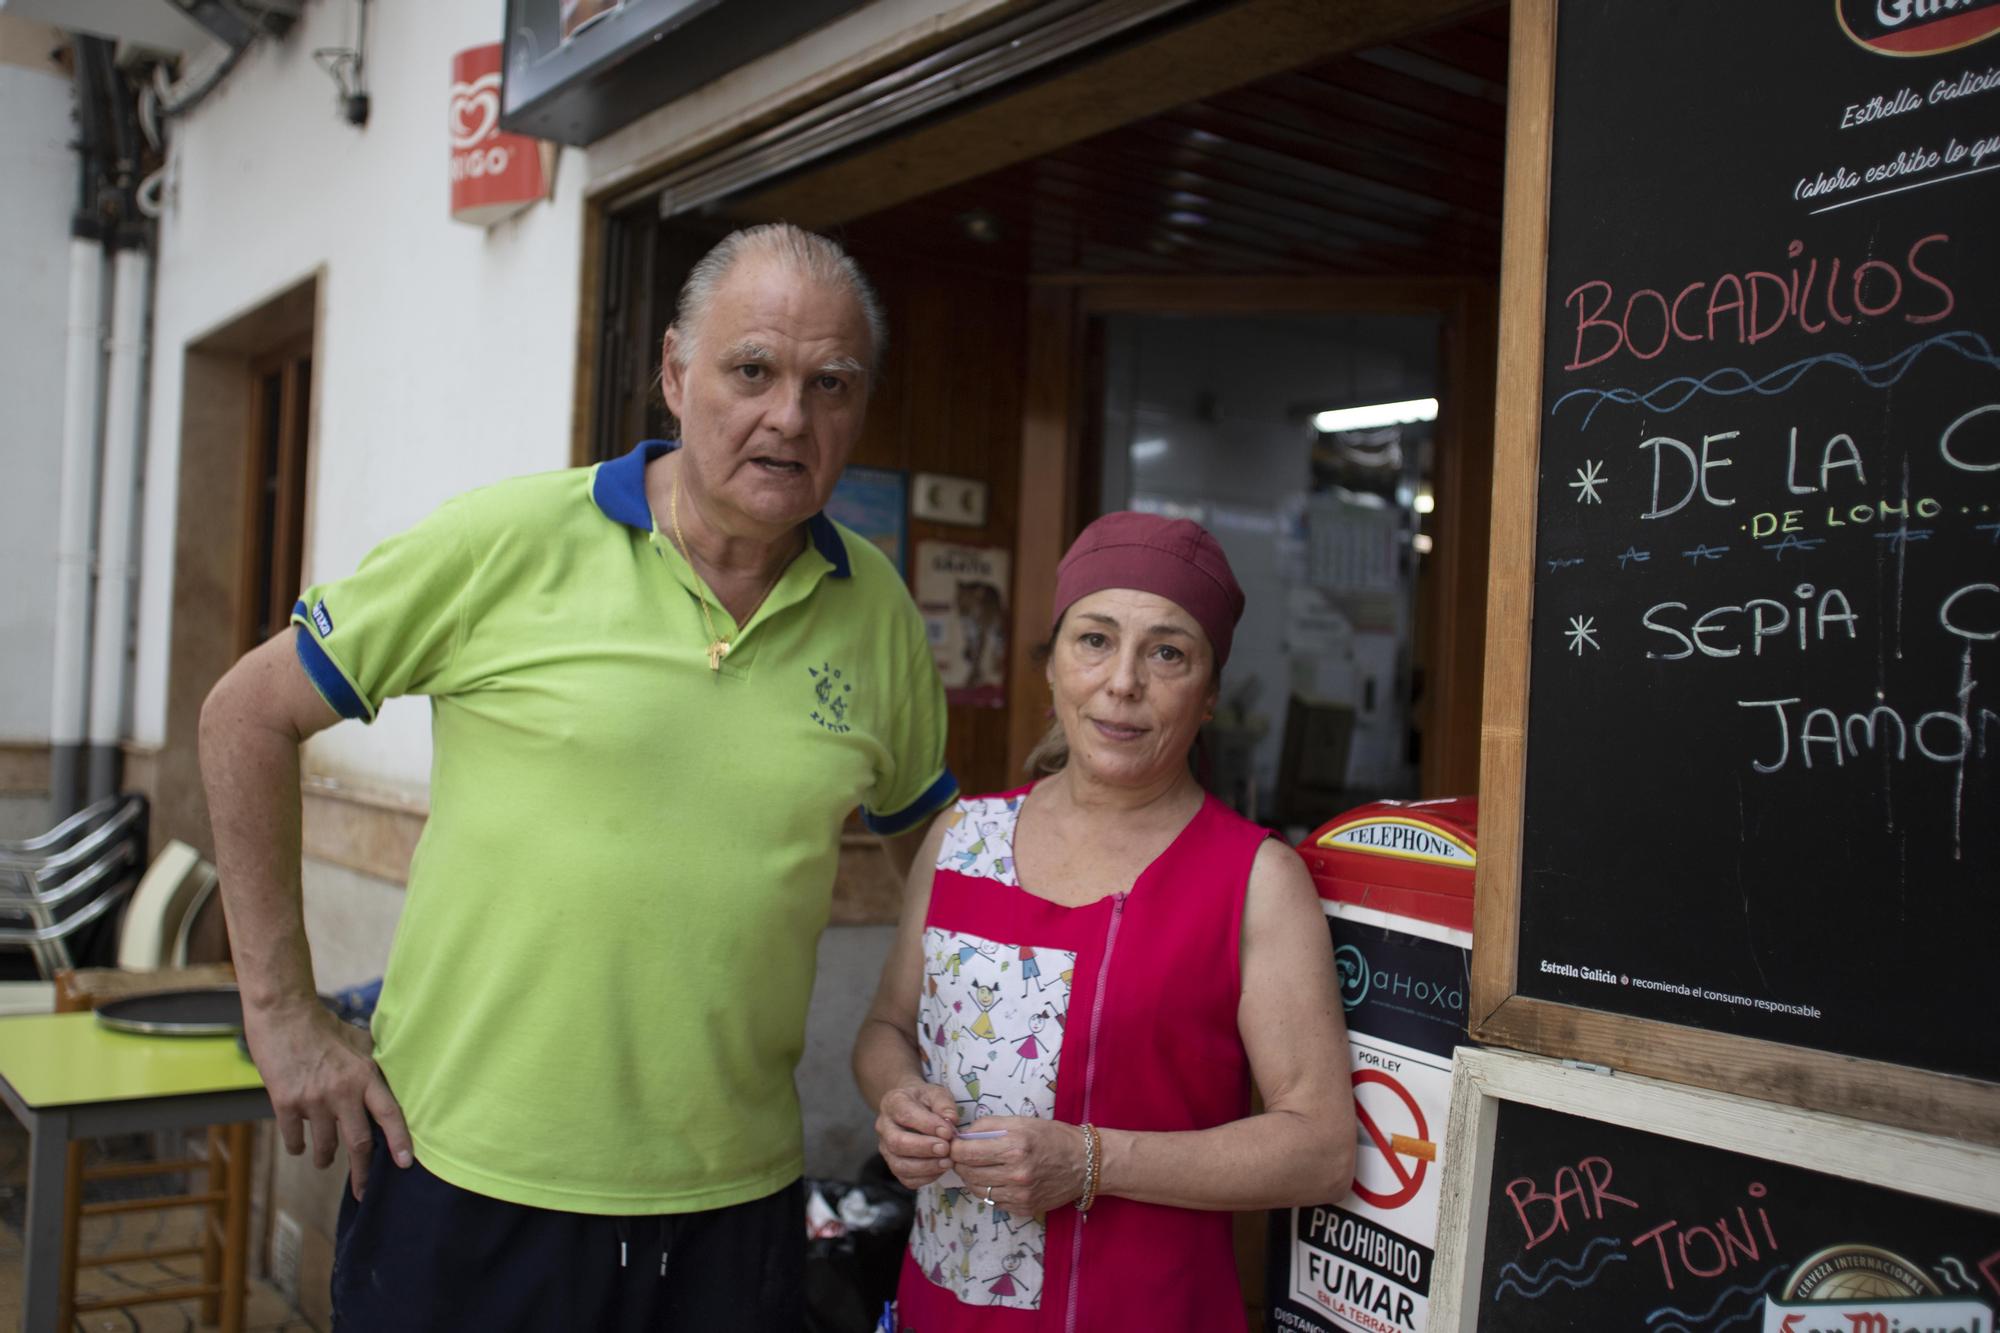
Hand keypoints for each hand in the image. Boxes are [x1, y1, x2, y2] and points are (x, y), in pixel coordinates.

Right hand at [243, 997, 411, 1200]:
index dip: (400, 1141)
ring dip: (325, 1159)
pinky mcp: (285, 1103)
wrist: (283, 1015)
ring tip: (325, 1160)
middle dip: (361, 1172)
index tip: (406, 1164)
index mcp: (365, 1075)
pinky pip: (294, 1139)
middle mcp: (342, 1091)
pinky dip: (298, 1147)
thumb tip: (390, 1084)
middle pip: (358, 1143)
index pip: (389, 1114)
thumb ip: (373, 1066)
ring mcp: (313, 1099)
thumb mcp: (359, 1042)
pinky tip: (300, 1146)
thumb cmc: (324, 1026)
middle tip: (363, 1192)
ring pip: (324, 1147)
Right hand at [875, 1081, 957, 1189]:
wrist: (913, 1107)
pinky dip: (925, 1177)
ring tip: (947, 1162)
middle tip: (946, 1148)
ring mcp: (886, 1148)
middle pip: (897, 1143)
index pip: (905, 1115)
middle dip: (924, 1148)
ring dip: (926, 1166)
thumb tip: (951, 1120)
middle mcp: (884, 1127)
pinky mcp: (893, 1165)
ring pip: (899, 1165)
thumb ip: (943, 1104)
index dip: (927, 1125)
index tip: (948, 1131)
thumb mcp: (936, 1093)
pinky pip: (906, 1178)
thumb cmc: (925, 1100)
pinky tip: (940, 1169)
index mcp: (893, 1103)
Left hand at [948, 1116, 1086, 1215]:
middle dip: (960, 1164)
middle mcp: (1016, 1173)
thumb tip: (962, 1135)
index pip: (966, 1152)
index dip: (954, 1148)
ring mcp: (1020, 1195)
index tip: (954, 1145)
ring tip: (978, 1167)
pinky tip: (997, 1179)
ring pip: (978, 1190)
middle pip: (968, 1173)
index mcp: (1015, 1147)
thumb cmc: (1052, 1137)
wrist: (1084, 1163)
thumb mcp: (1022, 1122)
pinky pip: (994, 1202)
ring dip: (972, 1178)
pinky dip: (989, 1191)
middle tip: (963, 1156)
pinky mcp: (1024, 1209)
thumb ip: (989, 1125)